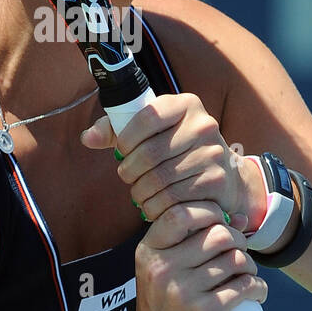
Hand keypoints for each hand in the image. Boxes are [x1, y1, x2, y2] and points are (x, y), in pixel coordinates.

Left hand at [80, 93, 267, 227]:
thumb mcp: (152, 131)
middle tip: (126, 176)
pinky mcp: (216, 181)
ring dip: (140, 191)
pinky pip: (174, 199)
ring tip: (138, 192)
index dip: (126, 139)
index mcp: (186, 104)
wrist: (224, 173)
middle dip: (129, 170)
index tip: (121, 151)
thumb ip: (116, 130)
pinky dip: (156, 206)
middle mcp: (203, 125)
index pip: (146, 117)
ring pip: (160, 179)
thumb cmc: (178, 148)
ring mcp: (212, 153)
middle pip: (150, 153)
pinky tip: (152, 204)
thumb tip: (87, 137)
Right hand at [123, 200, 268, 310]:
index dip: (208, 211)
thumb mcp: (166, 273)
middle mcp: (163, 269)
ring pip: (236, 260)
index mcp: (149, 253)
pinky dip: (259, 288)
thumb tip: (238, 217)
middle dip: (239, 242)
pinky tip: (257, 293)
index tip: (221, 224)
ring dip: (251, 267)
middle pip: (218, 234)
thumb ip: (194, 242)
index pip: (180, 213)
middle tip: (240, 257)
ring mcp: (183, 292)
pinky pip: (246, 286)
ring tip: (248, 277)